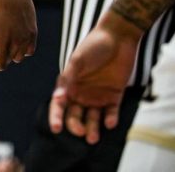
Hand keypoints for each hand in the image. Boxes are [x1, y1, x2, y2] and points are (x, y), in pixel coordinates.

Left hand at [0, 0, 36, 70]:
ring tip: (5, 38)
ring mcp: (27, 38)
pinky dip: (22, 50)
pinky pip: (29, 51)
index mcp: (2, 40)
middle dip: (0, 55)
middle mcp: (16, 42)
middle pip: (9, 60)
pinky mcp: (33, 33)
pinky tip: (16, 39)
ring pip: (20, 57)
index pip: (1, 64)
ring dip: (11, 53)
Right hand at [48, 19, 139, 143]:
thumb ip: (68, 79)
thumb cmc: (93, 46)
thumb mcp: (77, 61)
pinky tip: (110, 122)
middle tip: (80, 132)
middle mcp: (82, 93)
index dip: (56, 117)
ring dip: (92, 129)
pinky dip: (110, 119)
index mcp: (69, 84)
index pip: (60, 105)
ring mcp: (98, 95)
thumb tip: (57, 98)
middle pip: (75, 115)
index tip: (56, 128)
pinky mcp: (115, 96)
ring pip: (93, 118)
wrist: (118, 37)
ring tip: (93, 137)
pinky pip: (111, 112)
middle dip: (75, 126)